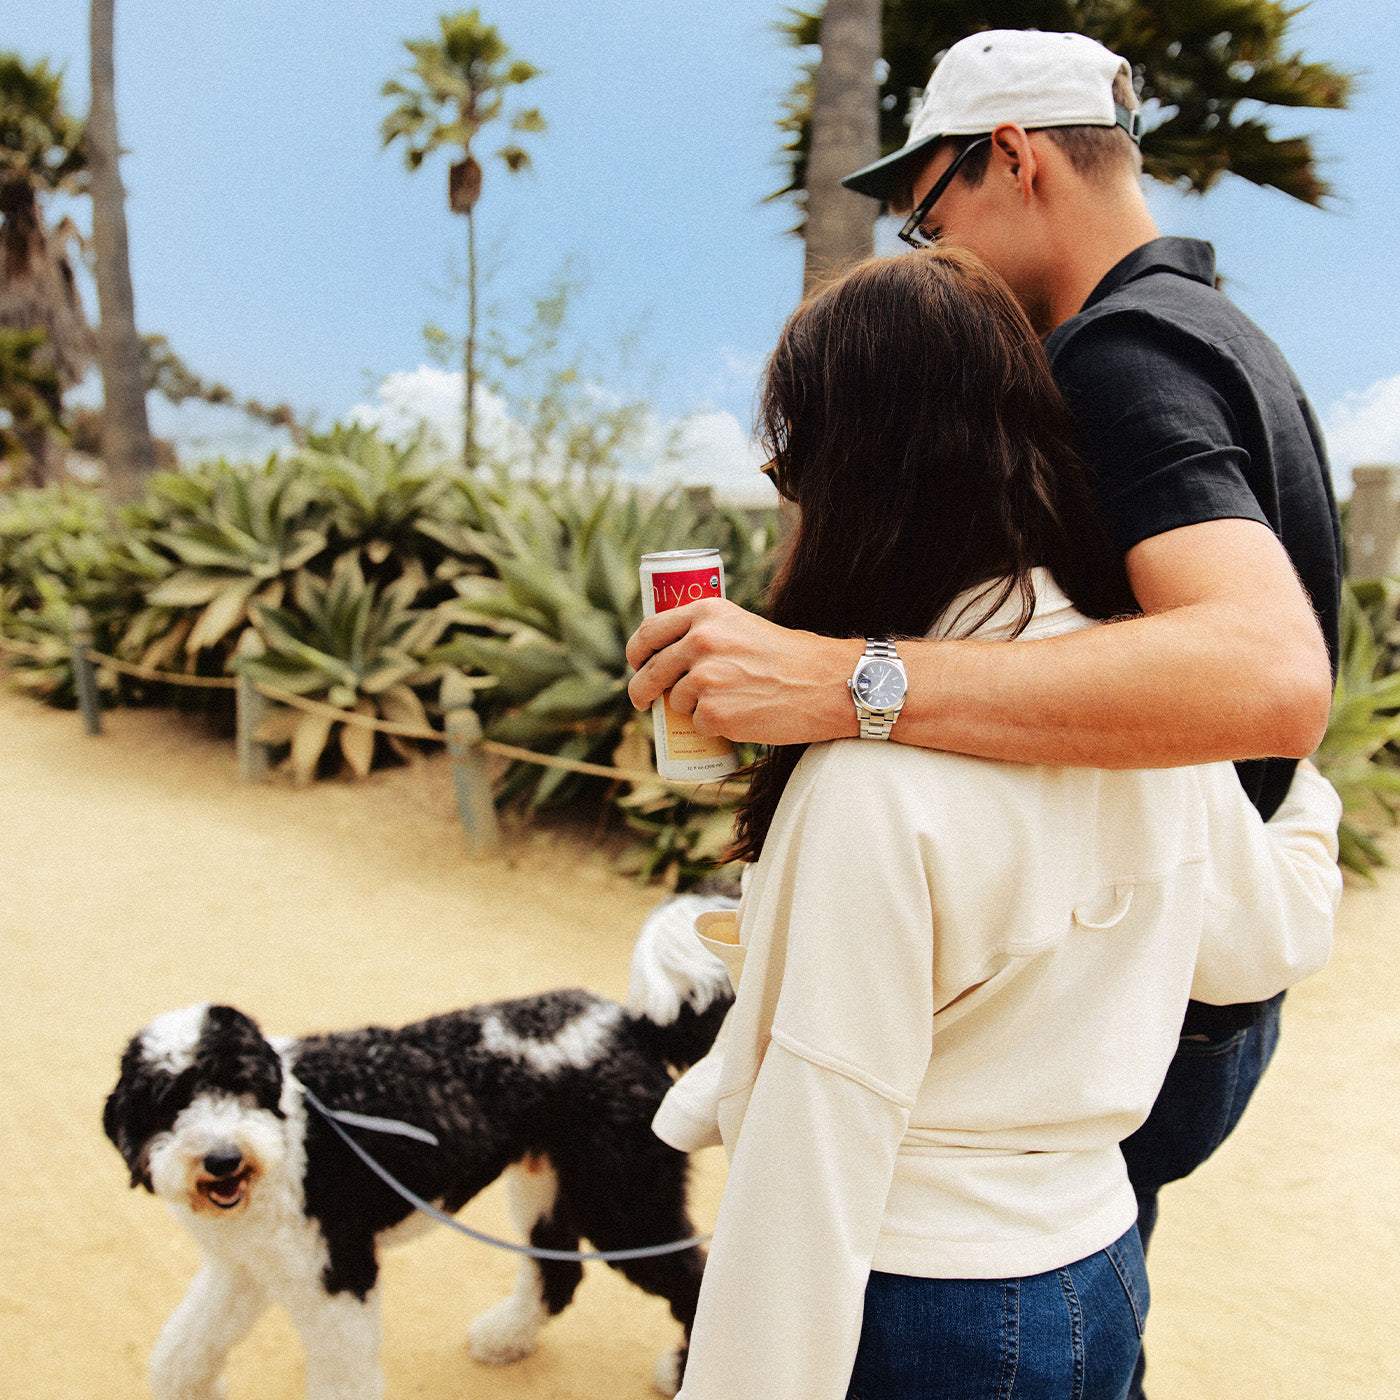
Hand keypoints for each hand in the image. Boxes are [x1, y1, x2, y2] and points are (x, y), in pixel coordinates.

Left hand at [625, 598, 862, 746]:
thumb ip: (709, 633)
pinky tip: (741, 717)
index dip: (636, 652)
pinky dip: (713, 727)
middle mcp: (700, 640)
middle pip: (650, 671)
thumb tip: (670, 657)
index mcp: (706, 612)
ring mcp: (704, 678)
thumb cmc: (790, 658)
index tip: (636, 664)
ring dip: (692, 708)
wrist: (827, 684)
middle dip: (641, 690)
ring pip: (677, 701)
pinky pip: (697, 725)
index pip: (650, 631)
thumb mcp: (744, 626)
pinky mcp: (713, 712)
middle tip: (644, 702)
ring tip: (732, 702)